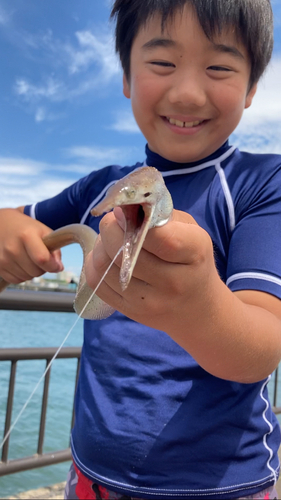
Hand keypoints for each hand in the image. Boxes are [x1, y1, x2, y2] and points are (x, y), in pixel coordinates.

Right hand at [0, 208, 62, 283]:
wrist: (2, 225)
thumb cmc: (25, 228)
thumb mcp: (44, 231)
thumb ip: (55, 249)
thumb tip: (58, 267)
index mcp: (26, 235)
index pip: (42, 259)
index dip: (53, 266)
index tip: (57, 266)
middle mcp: (12, 248)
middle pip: (36, 271)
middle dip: (43, 268)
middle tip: (40, 257)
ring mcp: (3, 259)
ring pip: (27, 277)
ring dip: (32, 272)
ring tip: (29, 258)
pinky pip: (17, 280)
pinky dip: (22, 275)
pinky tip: (21, 263)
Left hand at [85, 208, 217, 334]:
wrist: (197, 308)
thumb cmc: (192, 261)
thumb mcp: (191, 232)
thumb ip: (161, 217)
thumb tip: (121, 211)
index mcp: (194, 254)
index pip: (158, 236)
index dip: (134, 220)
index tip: (126, 211)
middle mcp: (173, 282)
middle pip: (123, 251)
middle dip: (110, 228)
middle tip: (115, 221)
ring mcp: (150, 301)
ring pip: (105, 265)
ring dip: (100, 244)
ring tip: (111, 238)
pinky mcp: (130, 311)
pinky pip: (97, 281)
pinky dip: (95, 263)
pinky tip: (107, 256)